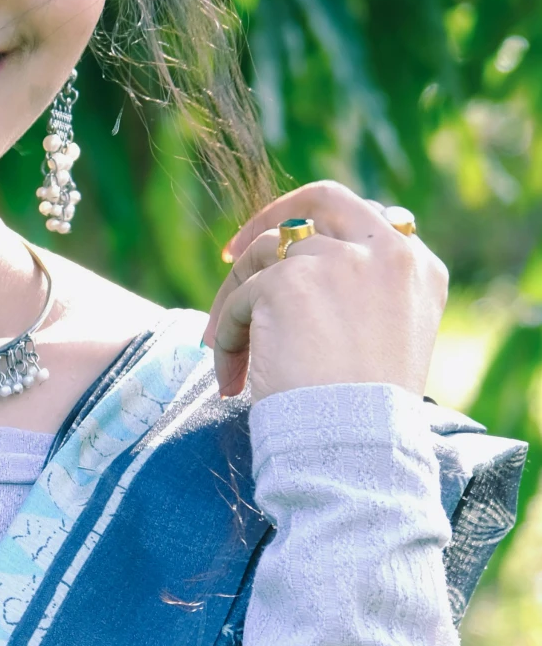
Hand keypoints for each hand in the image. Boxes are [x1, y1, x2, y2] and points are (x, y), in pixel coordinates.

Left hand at [203, 181, 448, 402]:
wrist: (356, 445)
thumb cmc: (368, 414)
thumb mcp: (387, 341)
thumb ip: (363, 295)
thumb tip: (301, 273)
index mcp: (419, 267)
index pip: (372, 217)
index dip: (324, 229)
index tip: (289, 253)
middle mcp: (385, 252)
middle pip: (321, 200)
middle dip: (273, 214)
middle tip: (231, 253)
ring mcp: (337, 260)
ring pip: (264, 253)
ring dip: (236, 301)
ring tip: (227, 354)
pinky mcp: (289, 280)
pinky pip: (240, 298)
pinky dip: (228, 336)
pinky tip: (231, 379)